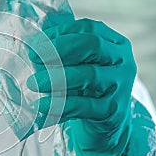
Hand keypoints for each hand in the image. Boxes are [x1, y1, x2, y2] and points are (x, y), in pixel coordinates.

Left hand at [26, 18, 136, 155]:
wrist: (105, 127)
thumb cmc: (86, 90)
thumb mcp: (77, 66)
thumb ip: (61, 48)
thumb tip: (36, 34)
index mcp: (114, 44)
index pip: (88, 28)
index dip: (60, 33)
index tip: (35, 43)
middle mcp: (122, 62)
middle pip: (93, 45)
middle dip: (59, 49)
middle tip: (34, 57)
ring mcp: (120, 86)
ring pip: (89, 75)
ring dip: (57, 77)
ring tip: (33, 83)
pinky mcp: (113, 112)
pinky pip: (85, 106)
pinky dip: (61, 105)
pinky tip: (42, 105)